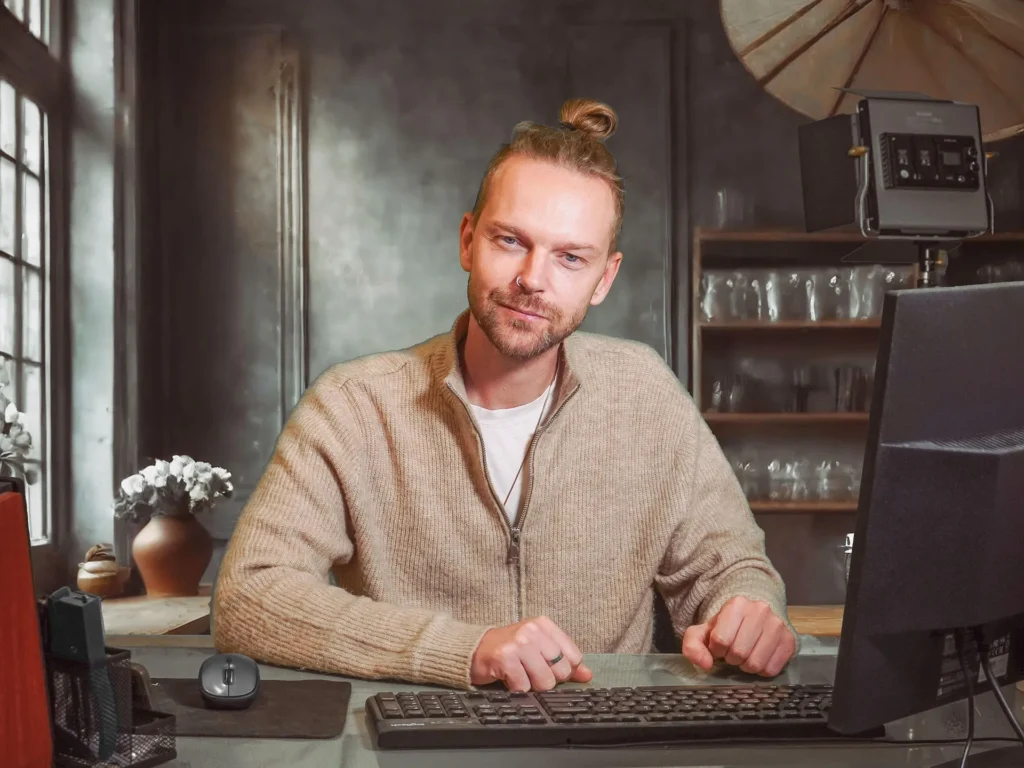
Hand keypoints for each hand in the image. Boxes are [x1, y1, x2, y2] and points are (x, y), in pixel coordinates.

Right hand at [471, 616, 592, 691]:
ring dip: (533, 687)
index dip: (566, 671)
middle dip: (548, 680)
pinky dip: (518, 689)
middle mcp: (532, 631)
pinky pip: (524, 687)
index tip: (552, 671)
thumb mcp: (538, 649)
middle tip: (532, 674)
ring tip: (521, 677)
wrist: (474, 649)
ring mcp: (518, 643)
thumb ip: (565, 661)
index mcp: (544, 625)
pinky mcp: (505, 658)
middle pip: (561, 671)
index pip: (574, 656)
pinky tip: (509, 679)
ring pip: (545, 681)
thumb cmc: (509, 650)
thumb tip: (588, 675)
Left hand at [682, 596, 795, 676]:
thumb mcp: (704, 631)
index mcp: (737, 604)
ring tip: (746, 655)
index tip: (719, 647)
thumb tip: (705, 664)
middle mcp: (760, 610)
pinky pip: (772, 669)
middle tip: (733, 652)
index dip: (716, 650)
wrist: (755, 617)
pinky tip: (759, 658)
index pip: (721, 640)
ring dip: (746, 666)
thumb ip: (693, 645)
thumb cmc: (728, 627)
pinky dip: (762, 670)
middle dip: (732, 658)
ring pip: (756, 663)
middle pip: (739, 652)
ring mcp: (778, 625)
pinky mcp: (790, 641)